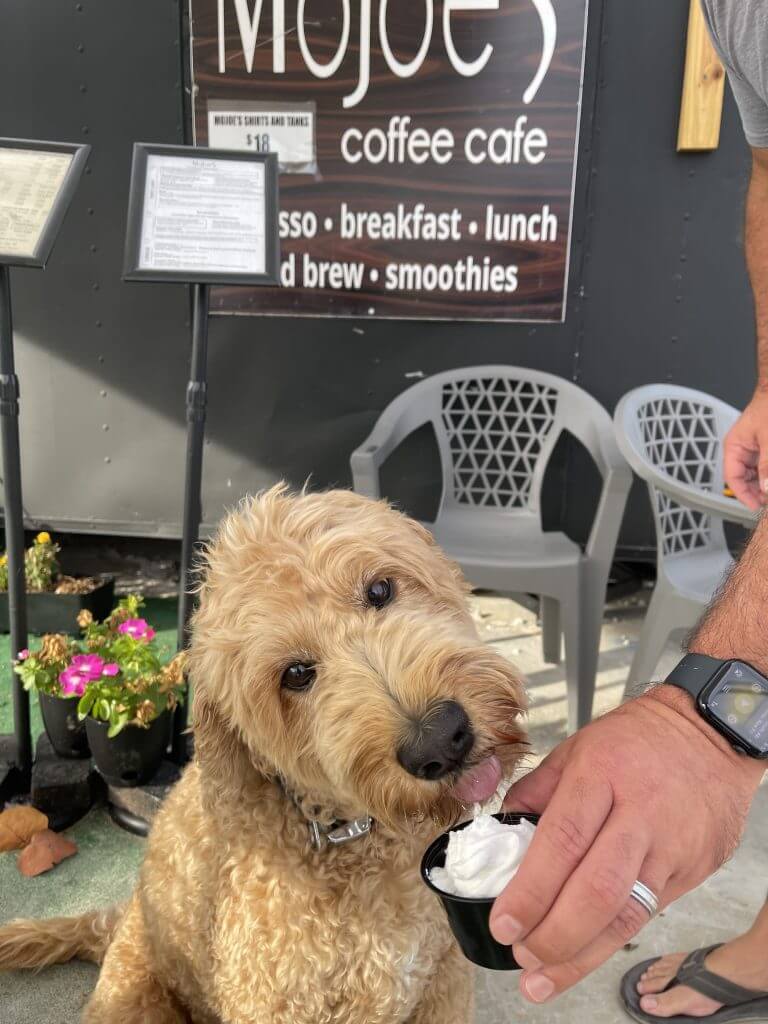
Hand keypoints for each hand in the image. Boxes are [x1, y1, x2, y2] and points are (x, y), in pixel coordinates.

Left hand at [489, 687, 763, 1002]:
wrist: (710, 734)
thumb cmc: (636, 739)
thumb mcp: (577, 747)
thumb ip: (536, 790)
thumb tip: (501, 830)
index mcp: (601, 775)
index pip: (563, 841)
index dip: (531, 890)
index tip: (505, 923)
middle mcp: (639, 814)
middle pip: (597, 889)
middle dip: (555, 935)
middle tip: (522, 955)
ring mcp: (671, 846)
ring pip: (628, 915)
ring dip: (581, 956)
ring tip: (543, 978)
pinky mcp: (693, 868)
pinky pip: (649, 913)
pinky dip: (612, 939)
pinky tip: (584, 955)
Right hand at [724, 387, 767, 508]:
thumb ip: (767, 465)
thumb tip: (766, 488)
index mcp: (734, 446)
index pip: (732, 479)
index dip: (744, 495)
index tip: (758, 506)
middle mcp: (743, 449)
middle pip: (745, 479)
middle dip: (758, 490)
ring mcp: (756, 449)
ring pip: (757, 474)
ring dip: (764, 482)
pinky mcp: (766, 448)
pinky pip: (764, 467)